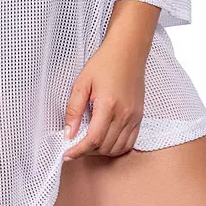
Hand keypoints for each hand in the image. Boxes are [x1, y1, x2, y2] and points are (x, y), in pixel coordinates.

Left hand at [62, 36, 145, 159]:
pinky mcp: (139, 117)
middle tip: (74, 146)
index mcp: (108, 105)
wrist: (127, 51)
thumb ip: (74, 109)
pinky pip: (129, 142)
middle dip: (87, 151)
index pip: (93, 139)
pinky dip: (116, 148)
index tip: (67, 155)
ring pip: (118, 148)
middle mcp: (124, 114)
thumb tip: (68, 133)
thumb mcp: (82, 82)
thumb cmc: (104, 63)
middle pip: (105, 147)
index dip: (78, 151)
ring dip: (101, 152)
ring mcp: (134, 117)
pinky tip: (105, 141)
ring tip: (88, 144)